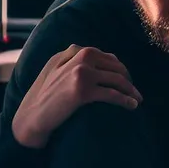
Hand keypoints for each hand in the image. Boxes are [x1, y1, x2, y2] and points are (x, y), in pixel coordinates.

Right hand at [12, 45, 142, 148]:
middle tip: (135, 92)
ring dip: (131, 90)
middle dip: (128, 79)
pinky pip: (113, 94)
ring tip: (137, 100)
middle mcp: (79, 57)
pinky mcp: (83, 91)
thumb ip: (73, 59)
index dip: (119, 69)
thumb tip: (101, 59)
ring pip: (117, 79)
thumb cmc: (44, 96)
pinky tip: (132, 106)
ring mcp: (81, 72)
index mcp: (74, 51)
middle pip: (116, 66)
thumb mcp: (55, 69)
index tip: (126, 81)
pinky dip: (126, 100)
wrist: (31, 116)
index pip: (106, 57)